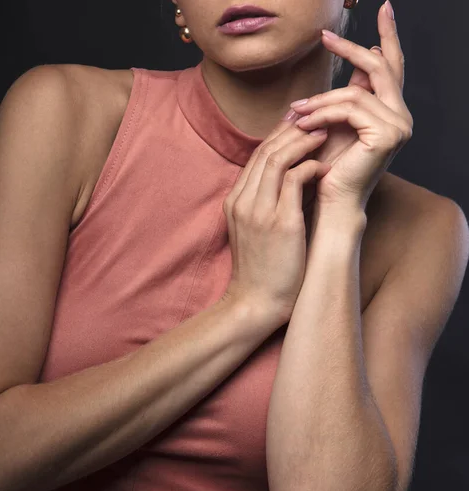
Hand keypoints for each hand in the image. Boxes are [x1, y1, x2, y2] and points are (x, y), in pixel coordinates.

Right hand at [221, 115, 330, 327]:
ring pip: (277, 158)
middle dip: (292, 129)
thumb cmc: (262, 270)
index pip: (257, 156)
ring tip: (326, 133)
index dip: (279, 135)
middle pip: (265, 151)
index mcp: (235, 201)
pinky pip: (294, 180)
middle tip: (318, 117)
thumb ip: (268, 202)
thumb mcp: (256, 230)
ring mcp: (258, 210)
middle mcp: (242, 200)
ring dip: (303, 141)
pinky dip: (310, 166)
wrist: (255, 303)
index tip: (301, 124)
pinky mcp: (278, 222)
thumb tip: (295, 178)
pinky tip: (325, 164)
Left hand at [290, 1, 412, 214]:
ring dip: (320, 99)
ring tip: (295, 110)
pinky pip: (350, 108)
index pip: (391, 68)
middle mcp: (401, 117)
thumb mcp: (336, 127)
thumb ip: (345, 100)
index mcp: (392, 113)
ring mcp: (398, 125)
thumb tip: (351, 69)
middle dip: (352, 50)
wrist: (332, 204)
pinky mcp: (386, 134)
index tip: (384, 9)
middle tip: (326, 35)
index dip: (387, 39)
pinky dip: (323, 112)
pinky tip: (303, 121)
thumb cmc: (328, 171)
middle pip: (379, 69)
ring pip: (356, 92)